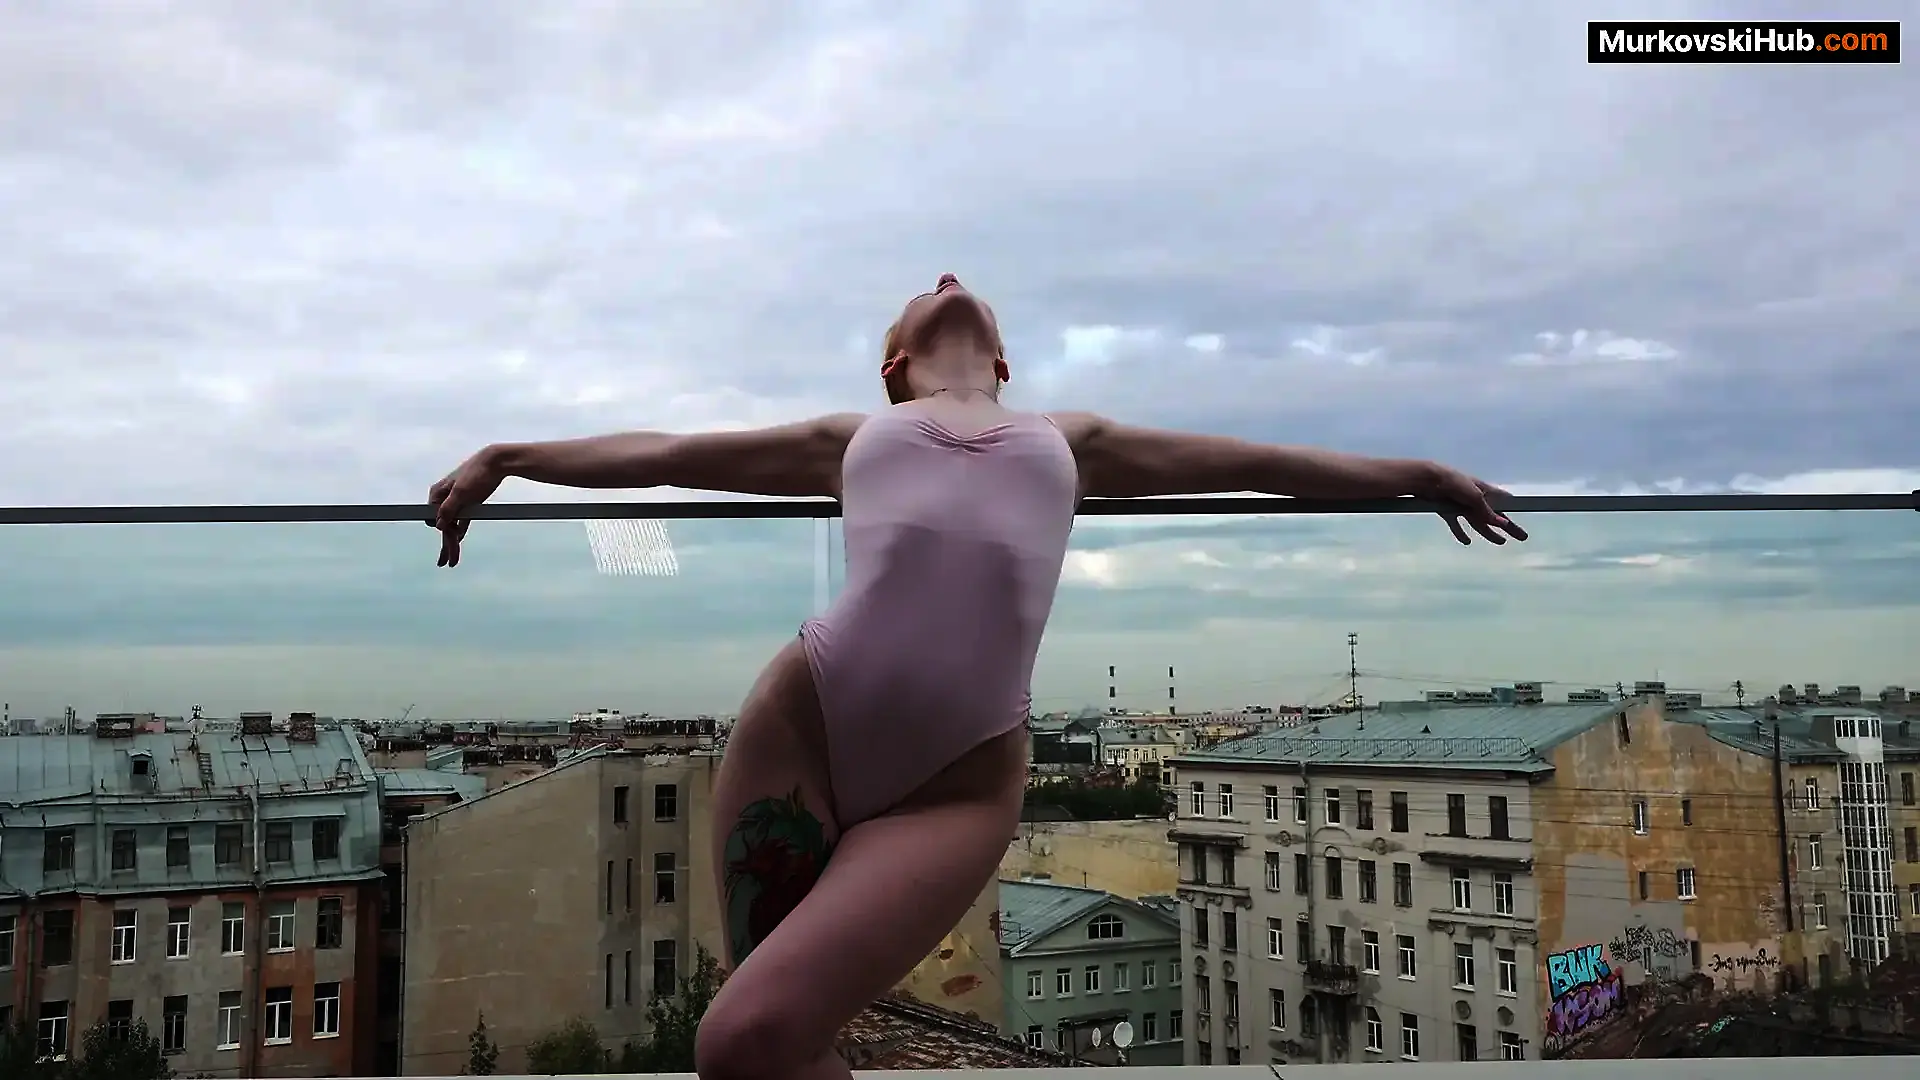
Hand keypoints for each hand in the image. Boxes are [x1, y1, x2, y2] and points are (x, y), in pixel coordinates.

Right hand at [427, 446, 506, 566]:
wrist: (495, 462)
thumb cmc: (476, 473)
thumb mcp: (461, 492)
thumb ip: (449, 508)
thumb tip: (437, 525)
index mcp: (437, 494)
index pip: (433, 518)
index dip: (441, 531)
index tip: (449, 541)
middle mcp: (443, 499)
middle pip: (442, 525)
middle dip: (445, 544)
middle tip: (448, 563)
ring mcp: (456, 502)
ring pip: (452, 526)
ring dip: (452, 542)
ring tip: (452, 561)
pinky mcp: (468, 504)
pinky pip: (462, 522)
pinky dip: (460, 532)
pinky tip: (458, 543)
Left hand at [1415, 462, 1527, 545]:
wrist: (1427, 479)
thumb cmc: (1454, 482)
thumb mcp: (1474, 496)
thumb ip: (1487, 511)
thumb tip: (1502, 524)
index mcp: (1484, 489)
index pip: (1503, 499)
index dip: (1513, 507)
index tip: (1524, 512)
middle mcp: (1474, 497)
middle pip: (1494, 515)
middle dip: (1507, 526)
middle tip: (1522, 537)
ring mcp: (1460, 504)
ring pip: (1477, 522)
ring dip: (1489, 533)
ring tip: (1501, 542)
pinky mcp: (1447, 510)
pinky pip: (1456, 523)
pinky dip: (1460, 532)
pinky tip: (1467, 541)